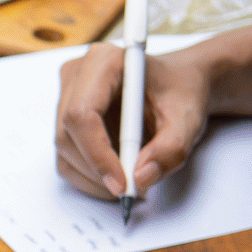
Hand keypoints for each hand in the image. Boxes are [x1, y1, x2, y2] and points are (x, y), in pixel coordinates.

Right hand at [54, 43, 211, 199]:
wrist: (177, 84)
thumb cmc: (181, 92)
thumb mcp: (189, 118)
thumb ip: (171, 148)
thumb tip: (140, 178)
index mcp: (104, 61)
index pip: (82, 114)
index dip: (97, 153)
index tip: (122, 182)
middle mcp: (76, 75)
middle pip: (68, 134)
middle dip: (97, 170)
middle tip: (129, 190)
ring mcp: (65, 96)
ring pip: (64, 149)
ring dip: (93, 176)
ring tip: (130, 182)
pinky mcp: (62, 118)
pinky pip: (64, 156)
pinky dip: (88, 176)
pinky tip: (116, 175)